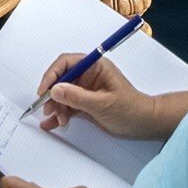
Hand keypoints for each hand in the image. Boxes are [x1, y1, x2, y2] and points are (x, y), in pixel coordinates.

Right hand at [36, 54, 162, 139]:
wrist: (143, 124)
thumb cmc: (130, 109)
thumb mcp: (102, 104)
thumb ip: (77, 97)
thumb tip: (55, 90)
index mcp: (95, 67)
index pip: (66, 63)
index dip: (52, 75)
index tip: (44, 90)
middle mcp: (88, 75)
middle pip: (61, 79)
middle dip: (53, 95)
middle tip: (49, 109)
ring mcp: (86, 89)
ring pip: (62, 94)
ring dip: (57, 107)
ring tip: (59, 120)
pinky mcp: (85, 103)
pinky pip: (67, 105)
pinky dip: (59, 113)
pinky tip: (52, 123)